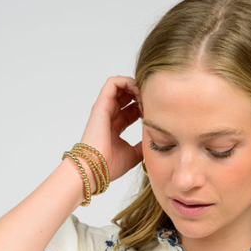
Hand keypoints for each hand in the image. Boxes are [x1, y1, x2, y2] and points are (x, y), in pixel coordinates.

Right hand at [77, 75, 143, 189]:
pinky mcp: (101, 103)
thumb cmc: (110, 165)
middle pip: (127, 96)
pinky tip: (137, 93)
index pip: (131, 110)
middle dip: (141, 95)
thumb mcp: (133, 154)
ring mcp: (105, 109)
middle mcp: (109, 116)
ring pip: (121, 86)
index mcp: (115, 127)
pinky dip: (127, 82)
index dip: (144, 108)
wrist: (96, 167)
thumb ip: (142, 145)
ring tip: (145, 96)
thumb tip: (152, 140)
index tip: (154, 114)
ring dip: (135, 87)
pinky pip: (113, 82)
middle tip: (151, 103)